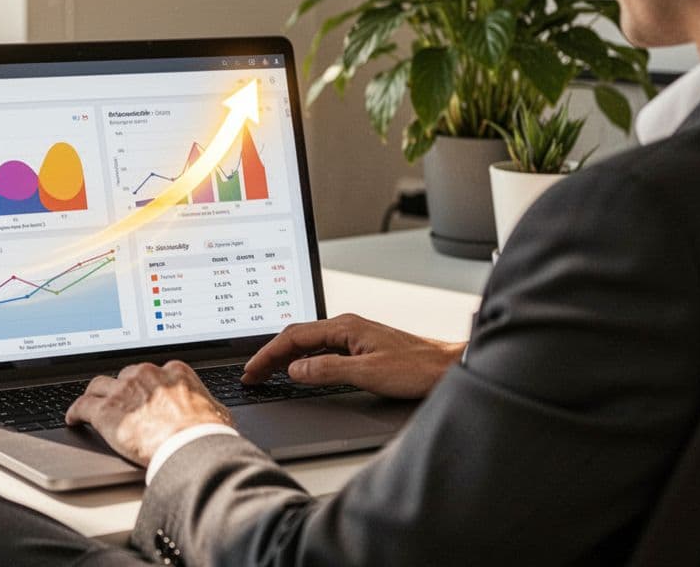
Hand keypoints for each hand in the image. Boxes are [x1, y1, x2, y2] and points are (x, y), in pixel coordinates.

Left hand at [65, 361, 232, 466]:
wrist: (193, 448)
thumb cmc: (208, 435)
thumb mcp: (216, 411)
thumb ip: (205, 404)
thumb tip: (211, 412)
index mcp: (173, 371)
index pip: (152, 373)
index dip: (144, 385)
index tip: (141, 393)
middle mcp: (146, 375)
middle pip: (124, 376)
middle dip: (121, 389)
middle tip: (119, 402)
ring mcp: (124, 391)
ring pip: (100, 386)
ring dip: (95, 395)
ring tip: (91, 405)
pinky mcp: (106, 411)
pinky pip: (82, 406)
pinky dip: (75, 412)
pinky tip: (73, 419)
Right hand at [241, 314, 463, 398]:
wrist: (448, 367)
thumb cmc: (417, 367)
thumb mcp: (367, 373)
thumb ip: (327, 369)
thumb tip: (295, 368)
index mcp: (344, 326)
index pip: (293, 337)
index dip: (268, 355)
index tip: (252, 371)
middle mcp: (346, 326)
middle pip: (296, 336)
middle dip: (270, 354)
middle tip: (252, 375)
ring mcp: (353, 334)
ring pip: (308, 341)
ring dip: (284, 356)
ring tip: (267, 372)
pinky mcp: (360, 345)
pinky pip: (320, 347)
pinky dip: (302, 357)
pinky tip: (298, 368)